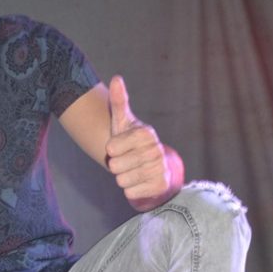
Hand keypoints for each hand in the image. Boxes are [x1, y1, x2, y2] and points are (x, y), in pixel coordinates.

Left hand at [105, 74, 170, 203]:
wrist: (154, 168)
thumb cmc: (132, 143)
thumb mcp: (123, 122)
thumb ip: (119, 101)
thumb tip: (116, 78)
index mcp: (146, 133)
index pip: (111, 148)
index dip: (111, 150)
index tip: (119, 147)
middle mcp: (157, 150)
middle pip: (115, 166)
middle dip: (116, 166)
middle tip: (126, 161)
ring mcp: (160, 169)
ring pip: (122, 180)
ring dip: (123, 178)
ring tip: (132, 171)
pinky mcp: (161, 186)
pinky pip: (130, 193)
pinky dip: (131, 190)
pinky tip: (140, 182)